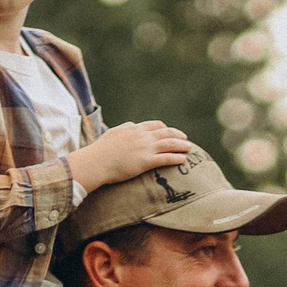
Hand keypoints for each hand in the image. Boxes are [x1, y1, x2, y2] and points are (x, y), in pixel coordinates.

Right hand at [68, 120, 190, 190]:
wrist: (96, 161)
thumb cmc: (100, 150)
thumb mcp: (113, 133)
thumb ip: (124, 128)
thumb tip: (131, 125)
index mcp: (134, 129)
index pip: (154, 125)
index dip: (164, 128)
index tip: (169, 131)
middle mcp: (142, 136)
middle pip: (166, 132)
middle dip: (177, 135)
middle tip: (185, 138)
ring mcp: (145, 148)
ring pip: (169, 144)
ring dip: (182, 145)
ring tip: (190, 148)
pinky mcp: (146, 161)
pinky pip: (166, 158)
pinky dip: (177, 158)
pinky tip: (184, 160)